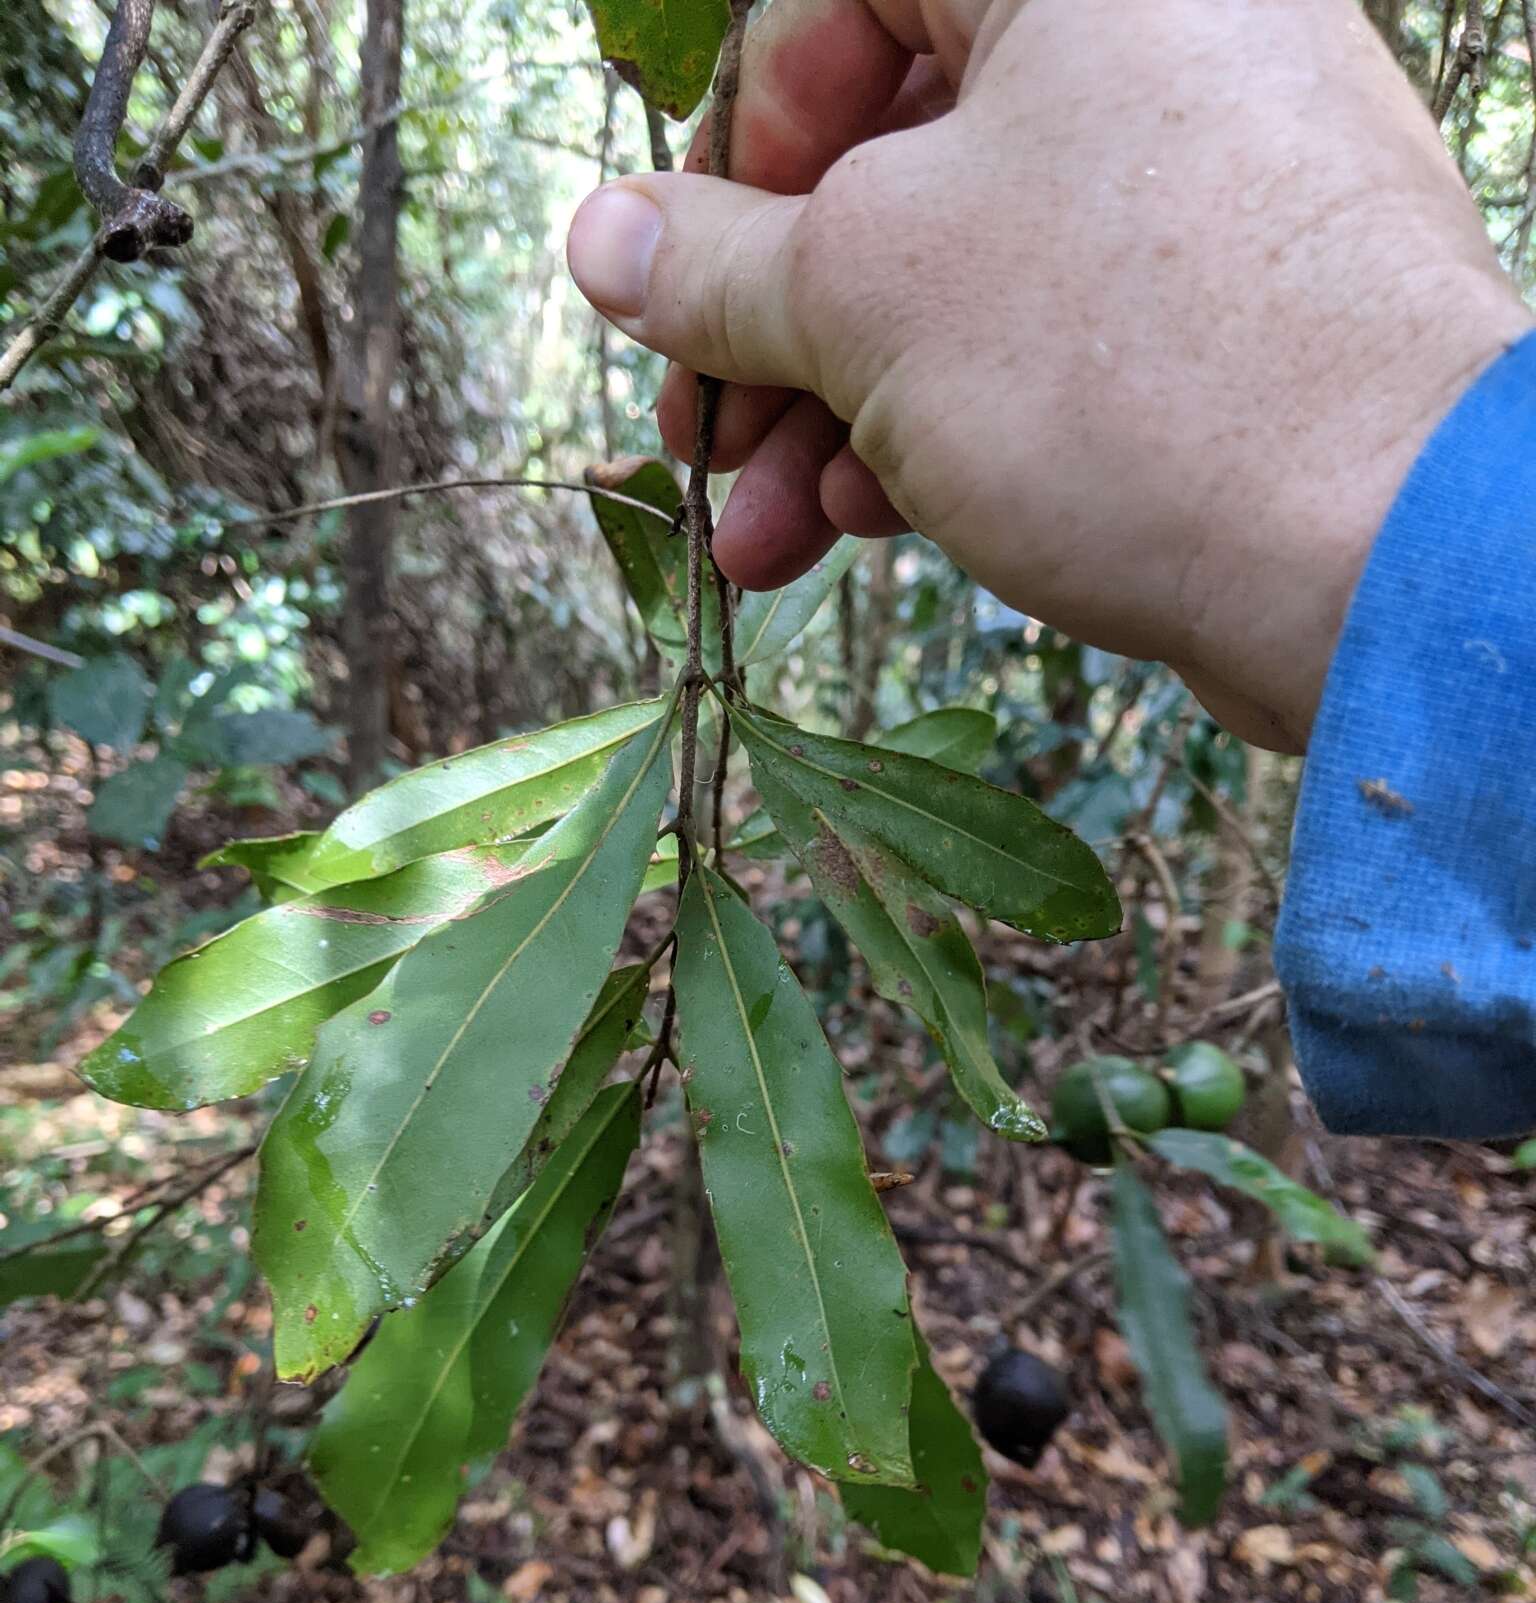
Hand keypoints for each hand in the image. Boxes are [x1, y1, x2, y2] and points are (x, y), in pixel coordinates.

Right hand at [567, 0, 1528, 749]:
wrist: (1375, 558)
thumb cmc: (1125, 372)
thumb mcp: (866, 294)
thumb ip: (718, 263)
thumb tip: (602, 243)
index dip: (742, 135)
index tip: (694, 267)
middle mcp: (1154, 48)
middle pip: (891, 158)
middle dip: (765, 324)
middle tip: (692, 439)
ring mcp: (1199, 194)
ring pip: (957, 277)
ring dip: (827, 412)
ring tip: (757, 538)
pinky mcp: (1219, 326)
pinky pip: (1041, 348)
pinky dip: (935, 434)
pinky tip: (861, 530)